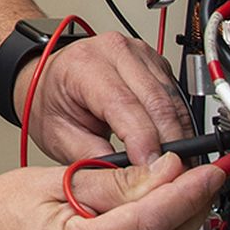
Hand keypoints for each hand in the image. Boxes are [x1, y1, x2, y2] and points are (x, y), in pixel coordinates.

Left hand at [14, 31, 192, 165]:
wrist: (49, 81)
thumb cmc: (50, 103)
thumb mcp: (57, 135)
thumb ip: (91, 155)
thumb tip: (126, 176)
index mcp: (85, 64)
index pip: (124, 104)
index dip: (143, 141)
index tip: (152, 171)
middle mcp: (116, 52)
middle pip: (157, 101)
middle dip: (169, 144)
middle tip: (172, 177)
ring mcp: (140, 54)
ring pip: (173, 100)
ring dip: (179, 137)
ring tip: (176, 169)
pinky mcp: (157, 64)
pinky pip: (178, 97)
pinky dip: (179, 126)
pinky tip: (176, 148)